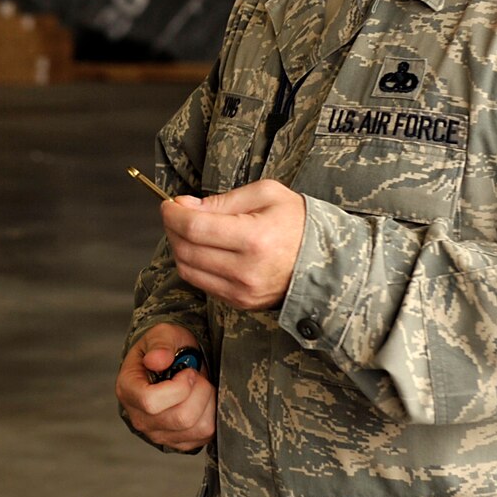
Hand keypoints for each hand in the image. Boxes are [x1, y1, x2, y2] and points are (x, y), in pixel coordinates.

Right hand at [116, 322, 214, 451]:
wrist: (172, 364)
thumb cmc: (166, 348)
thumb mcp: (163, 334)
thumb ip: (160, 344)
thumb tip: (157, 360)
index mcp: (128, 390)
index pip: (151, 401)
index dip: (179, 387)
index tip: (188, 372)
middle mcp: (140, 418)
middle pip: (181, 418)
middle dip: (201, 392)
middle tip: (198, 377)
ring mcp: (158, 434)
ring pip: (197, 428)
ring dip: (209, 403)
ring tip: (202, 388)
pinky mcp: (178, 443)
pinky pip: (206, 436)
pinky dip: (212, 415)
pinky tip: (204, 401)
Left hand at [162, 178, 305, 310]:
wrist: (327, 261)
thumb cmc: (298, 223)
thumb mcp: (266, 194)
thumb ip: (223, 199)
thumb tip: (186, 206)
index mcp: (254, 238)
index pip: (194, 227)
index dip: (173, 214)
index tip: (169, 204)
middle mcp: (246, 270)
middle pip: (185, 249)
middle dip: (173, 228)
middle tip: (177, 214)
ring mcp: (242, 291)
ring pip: (187, 269)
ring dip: (179, 247)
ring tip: (190, 230)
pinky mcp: (240, 303)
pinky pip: (201, 283)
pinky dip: (194, 264)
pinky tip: (204, 249)